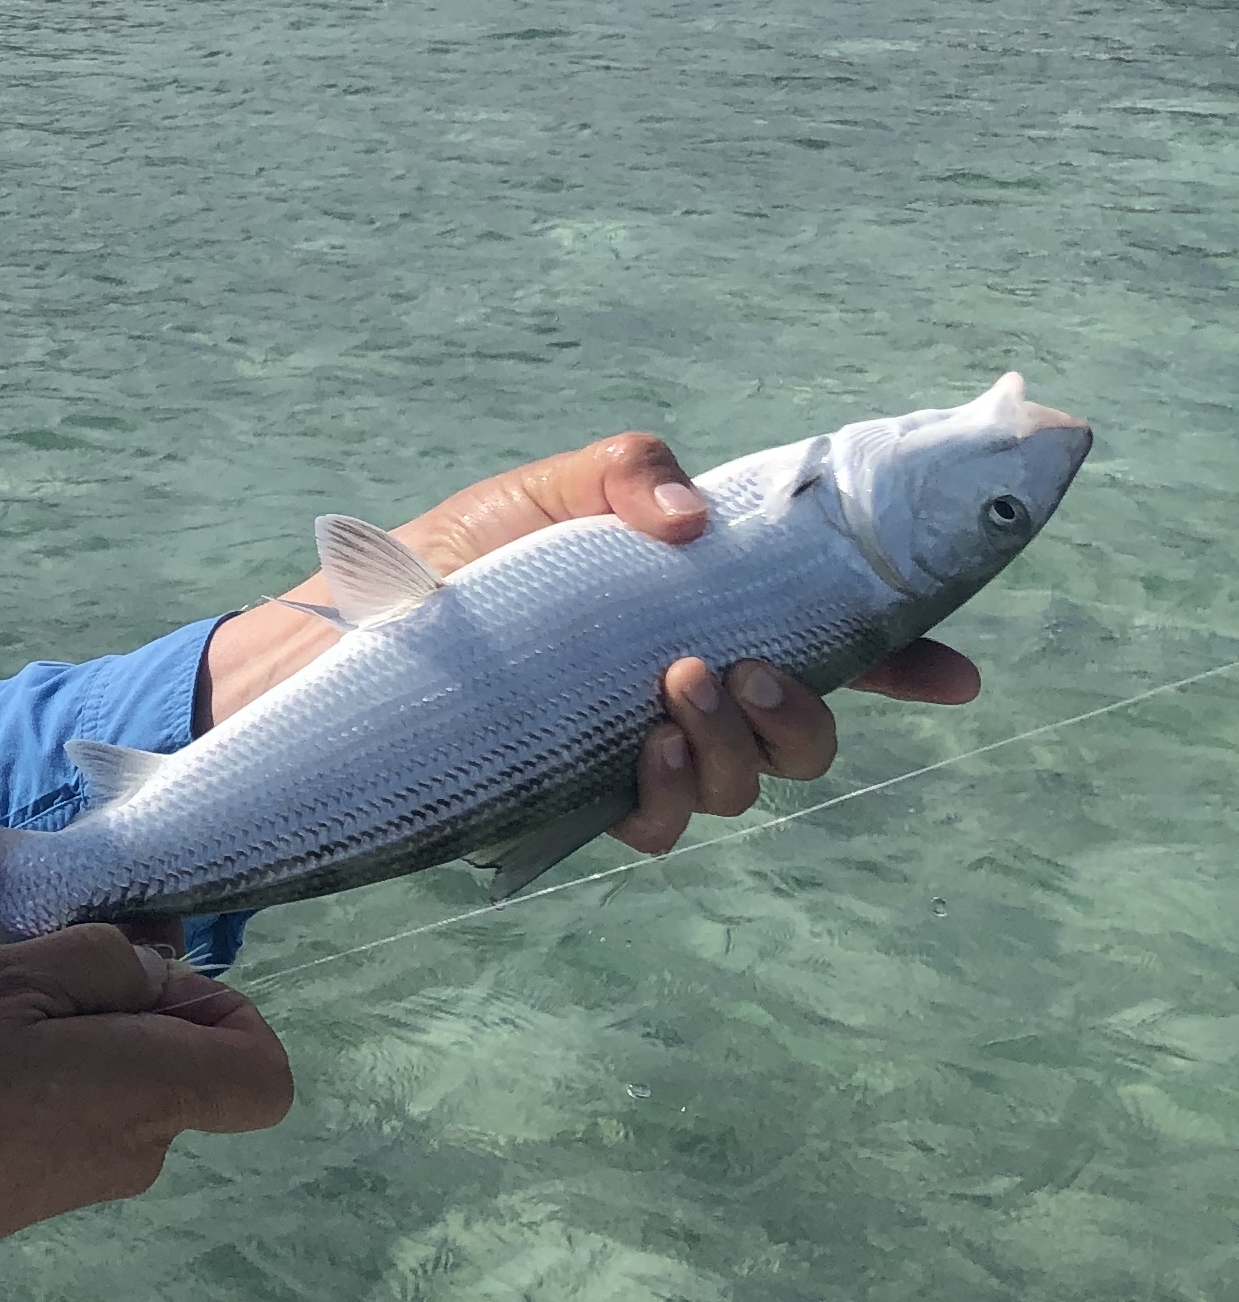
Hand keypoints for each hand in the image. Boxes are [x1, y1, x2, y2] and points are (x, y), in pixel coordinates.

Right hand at [0, 927, 292, 1301]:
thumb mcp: (4, 975)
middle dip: (114, 989)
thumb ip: (99, 960)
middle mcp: (138, 1143)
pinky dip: (20, 1050)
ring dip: (49, 1009)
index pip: (261, 1071)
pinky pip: (61, 1098)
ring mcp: (88, 1172)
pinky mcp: (39, 1184)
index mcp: (147, 1089)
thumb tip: (150, 973)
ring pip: (108, 1067)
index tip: (141, 972)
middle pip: (177, 1054)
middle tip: (22, 947)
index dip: (226, 1008)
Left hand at [192, 428, 980, 851]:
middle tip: (743, 666)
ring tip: (676, 691)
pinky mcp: (584, 805)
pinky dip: (670, 792)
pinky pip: (663, 824)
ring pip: (743, 785)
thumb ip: (625, 477)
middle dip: (806, 715)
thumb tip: (689, 522)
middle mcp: (684, 692)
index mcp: (699, 613)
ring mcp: (640, 755)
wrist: (347, 644)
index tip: (955, 674)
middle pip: (805, 736)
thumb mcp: (542, 493)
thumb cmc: (456, 564)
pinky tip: (643, 753)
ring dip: (733, 747)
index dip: (904, 661)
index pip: (831, 643)